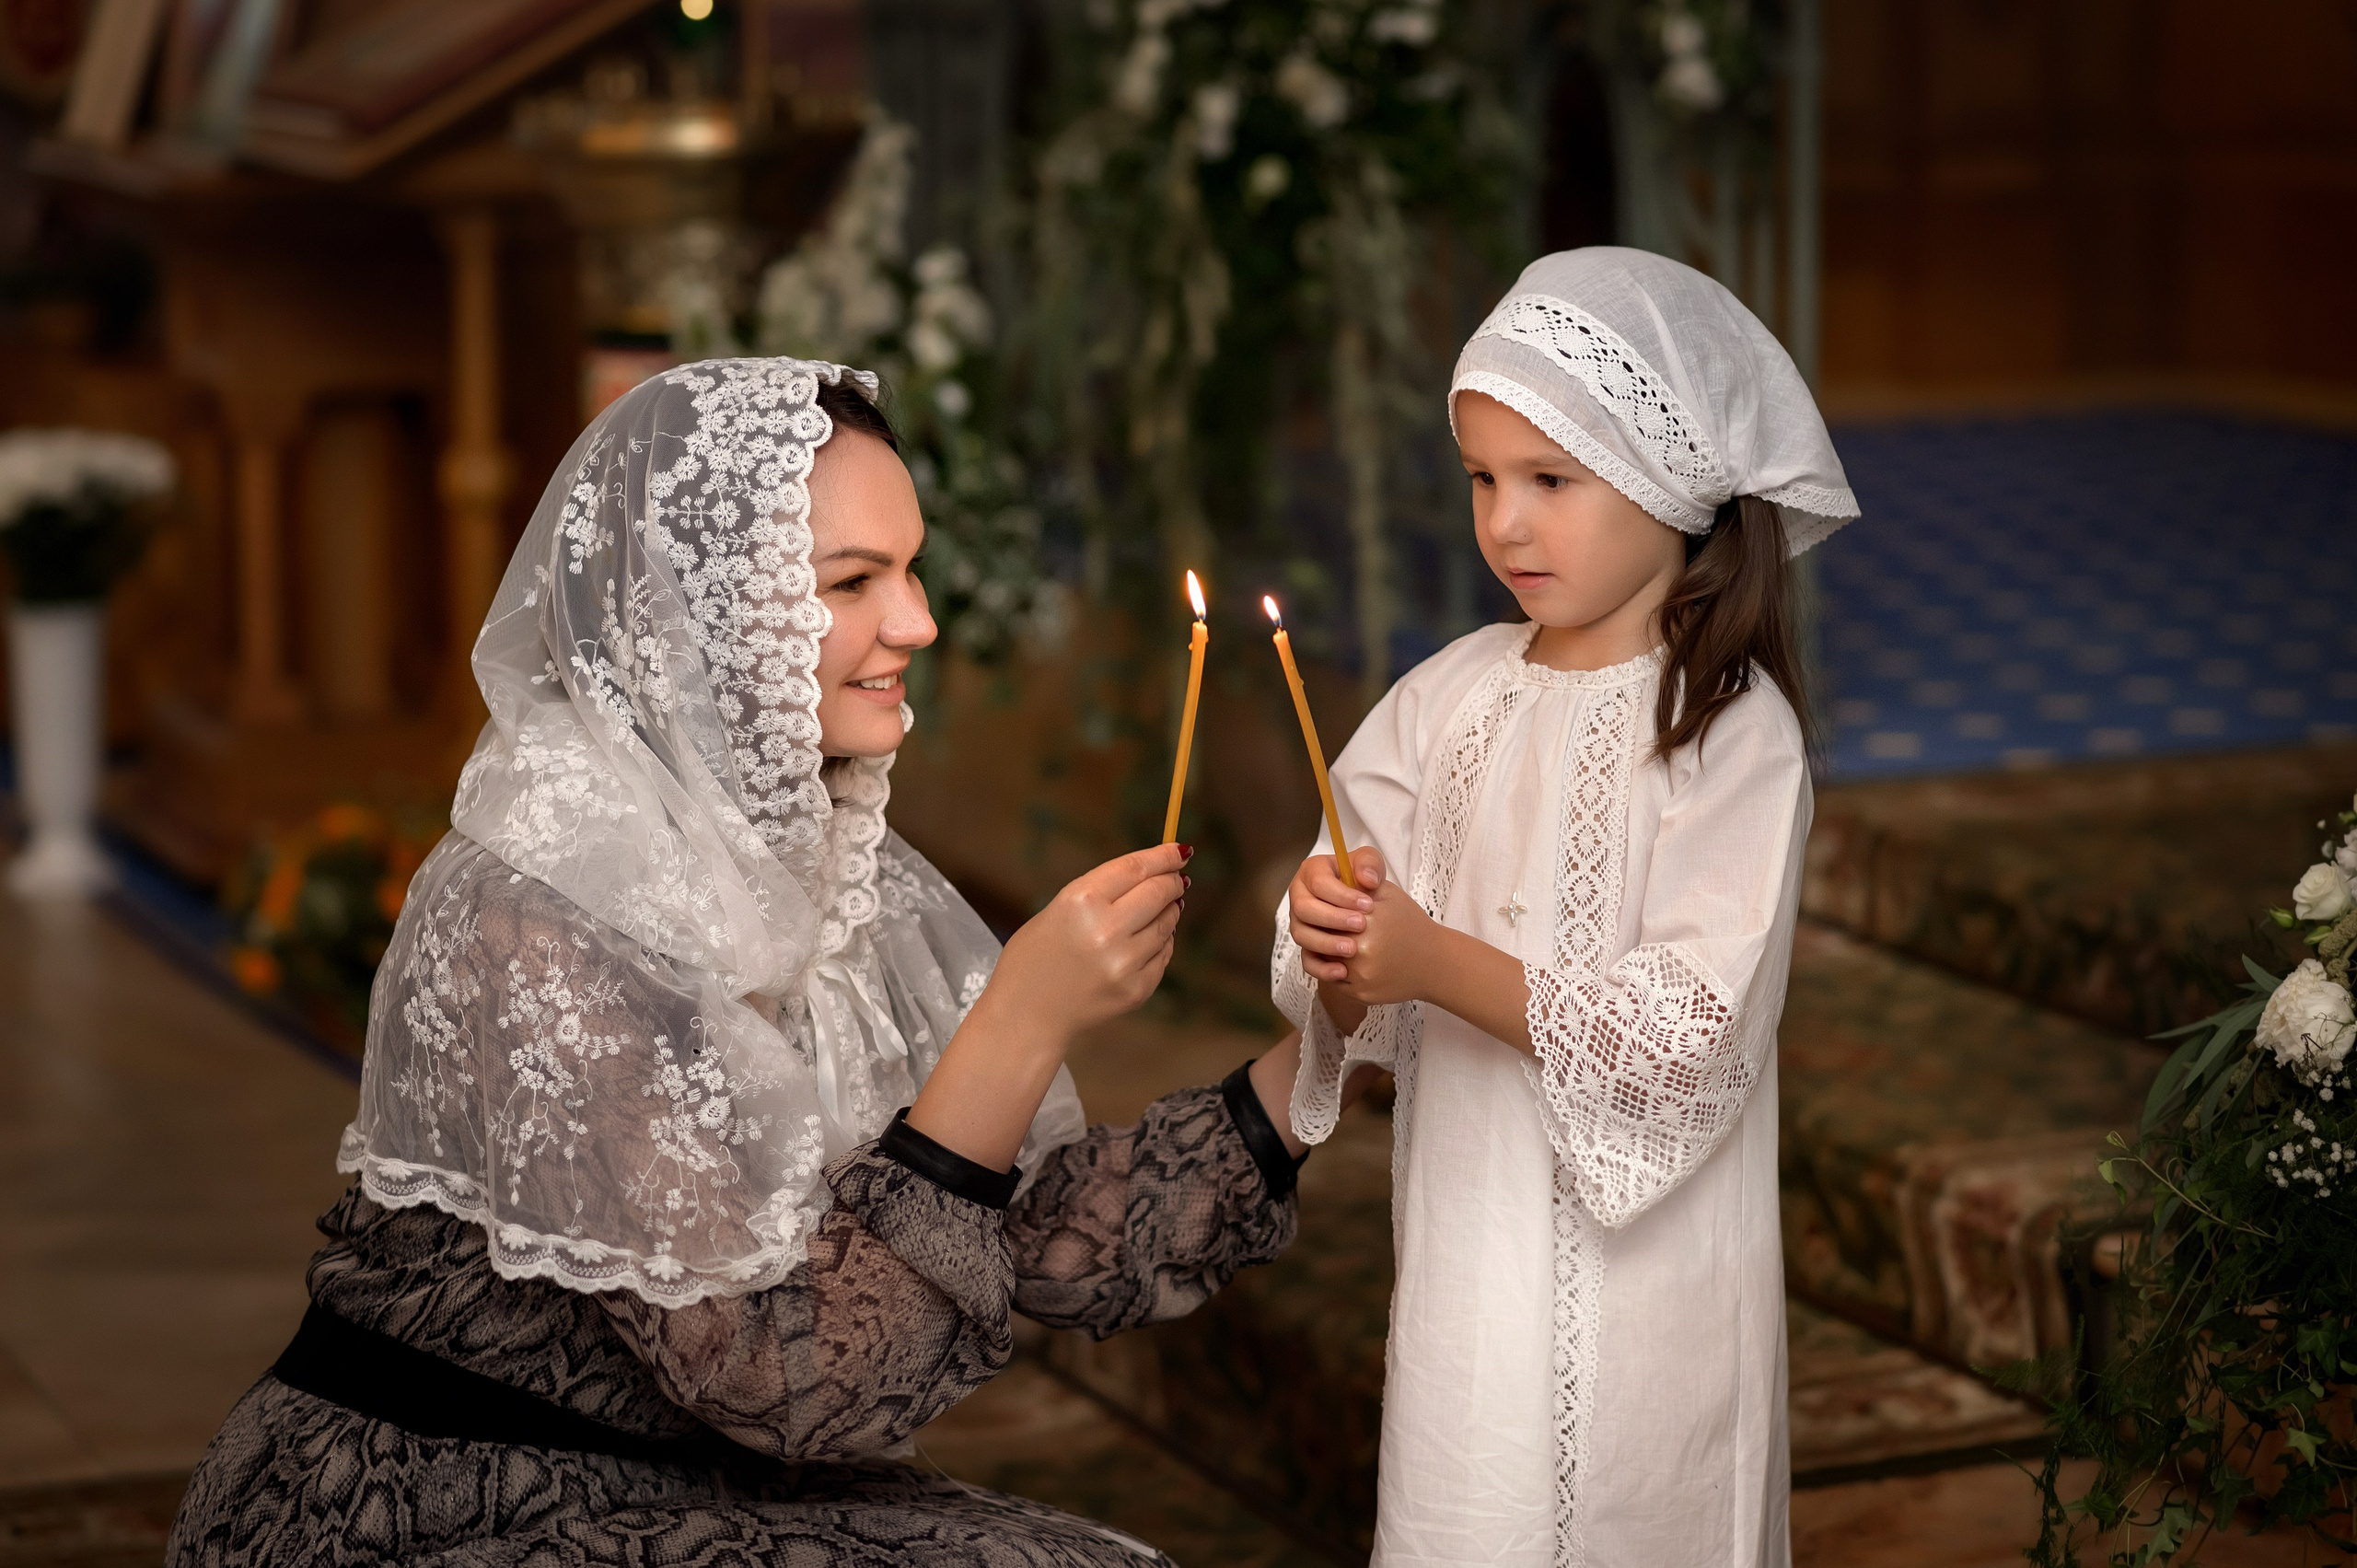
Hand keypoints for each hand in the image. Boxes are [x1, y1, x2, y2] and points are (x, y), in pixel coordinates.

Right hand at [908, 842, 1187, 1172]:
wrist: (1025, 1016)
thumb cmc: (1034, 958)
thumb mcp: (1057, 910)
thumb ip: (1103, 892)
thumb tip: (1156, 876)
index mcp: (1080, 901)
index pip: (1135, 868)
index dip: (1164, 856)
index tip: (1180, 851)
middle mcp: (1106, 930)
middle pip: (1158, 893)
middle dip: (1172, 881)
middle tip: (1177, 878)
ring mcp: (1125, 963)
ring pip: (1167, 924)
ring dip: (1169, 911)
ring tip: (1163, 907)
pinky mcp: (1137, 990)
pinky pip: (1163, 955)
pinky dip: (1161, 943)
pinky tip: (1147, 941)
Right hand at [1288, 846, 1384, 975]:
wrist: (1368, 912)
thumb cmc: (1365, 884)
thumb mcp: (1371, 866)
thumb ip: (1370, 864)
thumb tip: (1367, 879)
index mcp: (1312, 872)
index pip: (1319, 882)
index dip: (1342, 894)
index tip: (1368, 905)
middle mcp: (1299, 896)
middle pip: (1304, 908)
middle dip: (1332, 918)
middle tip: (1361, 925)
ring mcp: (1300, 923)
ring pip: (1301, 935)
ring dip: (1326, 943)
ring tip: (1352, 949)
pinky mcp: (1306, 947)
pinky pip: (1306, 960)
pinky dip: (1322, 968)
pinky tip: (1343, 971)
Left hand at [1323, 878, 1440, 1007]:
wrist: (1436, 962)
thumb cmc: (1411, 925)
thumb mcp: (1389, 896)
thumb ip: (1359, 886)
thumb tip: (1331, 880)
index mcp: (1366, 920)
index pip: (1327, 914)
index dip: (1329, 913)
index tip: (1334, 911)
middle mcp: (1361, 949)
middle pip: (1324, 939)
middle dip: (1327, 934)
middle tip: (1336, 931)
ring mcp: (1361, 974)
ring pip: (1326, 962)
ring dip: (1329, 955)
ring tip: (1344, 946)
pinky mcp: (1362, 993)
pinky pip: (1336, 982)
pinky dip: (1339, 973)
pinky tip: (1355, 963)